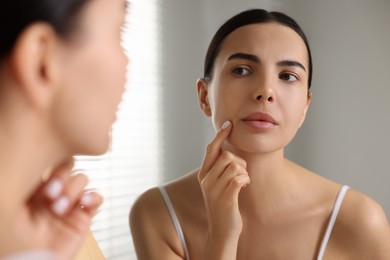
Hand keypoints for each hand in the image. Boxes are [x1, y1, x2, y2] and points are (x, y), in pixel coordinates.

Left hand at [12, 158, 102, 258]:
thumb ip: (28, 184)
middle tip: (52, 195)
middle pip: (68, 166)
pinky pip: (96, 198)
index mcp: (31, 189)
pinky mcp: (82, 219)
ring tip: (60, 209)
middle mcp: (51, 194)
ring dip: (73, 190)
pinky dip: (93, 197)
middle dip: (62, 177)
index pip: (48, 162)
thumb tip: (40, 166)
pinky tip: (84, 203)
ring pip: (81, 179)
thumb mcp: (11, 206)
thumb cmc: (12, 243)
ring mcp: (68, 205)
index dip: (51, 169)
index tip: (44, 187)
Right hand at [198, 121, 249, 258]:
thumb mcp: (216, 184)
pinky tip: (245, 185)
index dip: (220, 135)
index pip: (211, 149)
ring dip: (244, 171)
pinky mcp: (225, 198)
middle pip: (227, 156)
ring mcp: (214, 189)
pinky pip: (239, 178)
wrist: (222, 230)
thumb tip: (226, 149)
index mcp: (204, 174)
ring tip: (243, 180)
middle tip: (242, 172)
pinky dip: (246, 179)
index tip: (228, 124)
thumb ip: (218, 168)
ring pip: (234, 165)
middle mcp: (206, 180)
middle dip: (240, 161)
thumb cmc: (223, 204)